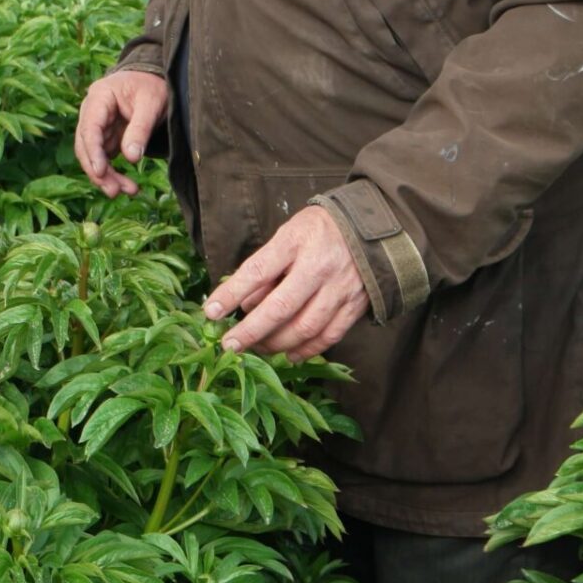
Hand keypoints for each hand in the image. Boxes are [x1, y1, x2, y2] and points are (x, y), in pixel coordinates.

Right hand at [74, 70, 169, 196]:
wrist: (155, 79)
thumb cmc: (153, 86)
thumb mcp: (152, 104)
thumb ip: (140, 130)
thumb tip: (131, 158)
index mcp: (99, 96)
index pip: (90, 127)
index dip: (93, 151)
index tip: (101, 172)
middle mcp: (92, 111)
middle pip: (86, 145)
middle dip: (98, 170)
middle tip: (115, 191)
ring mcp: (97, 125)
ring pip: (93, 155)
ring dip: (105, 176)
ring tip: (127, 191)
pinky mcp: (106, 136)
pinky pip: (103, 158)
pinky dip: (112, 173)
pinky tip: (125, 185)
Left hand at [202, 206, 369, 360]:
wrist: (373, 227)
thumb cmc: (319, 230)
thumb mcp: (288, 234)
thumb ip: (267, 267)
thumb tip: (246, 305)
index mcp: (297, 242)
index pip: (257, 271)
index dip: (231, 294)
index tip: (210, 312)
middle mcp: (319, 266)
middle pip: (280, 307)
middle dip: (250, 331)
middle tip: (229, 345)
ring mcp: (340, 289)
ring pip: (304, 328)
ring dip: (276, 344)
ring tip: (256, 349)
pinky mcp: (356, 306)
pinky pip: (328, 336)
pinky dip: (306, 350)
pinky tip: (288, 354)